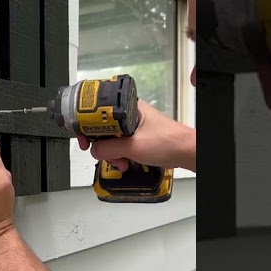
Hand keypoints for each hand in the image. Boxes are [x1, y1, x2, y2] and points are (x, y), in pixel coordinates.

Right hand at [77, 99, 194, 170]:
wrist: (186, 152)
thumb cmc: (167, 142)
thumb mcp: (132, 147)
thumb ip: (108, 149)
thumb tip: (94, 150)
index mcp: (128, 107)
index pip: (98, 112)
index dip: (88, 126)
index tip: (84, 138)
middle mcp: (129, 114)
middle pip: (103, 128)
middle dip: (101, 145)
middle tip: (101, 154)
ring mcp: (134, 126)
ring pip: (111, 138)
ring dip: (112, 153)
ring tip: (119, 161)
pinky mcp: (138, 136)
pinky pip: (121, 144)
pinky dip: (120, 154)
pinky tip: (124, 162)